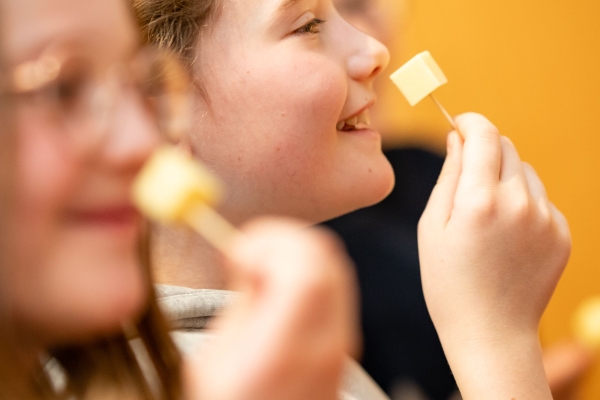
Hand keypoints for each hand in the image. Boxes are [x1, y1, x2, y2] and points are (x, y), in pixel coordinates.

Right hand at [184, 218, 359, 399]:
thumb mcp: (216, 358)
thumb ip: (244, 303)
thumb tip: (255, 258)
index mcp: (287, 348)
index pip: (306, 269)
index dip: (272, 242)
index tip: (237, 250)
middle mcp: (326, 343)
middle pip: (327, 257)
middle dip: (283, 238)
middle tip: (248, 253)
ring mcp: (342, 343)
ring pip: (334, 266)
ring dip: (297, 251)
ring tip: (261, 269)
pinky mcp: (345, 342)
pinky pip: (335, 286)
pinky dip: (310, 270)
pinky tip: (280, 286)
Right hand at [418, 113, 570, 398]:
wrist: (490, 332)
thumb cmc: (448, 282)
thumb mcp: (432, 227)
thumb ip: (448, 176)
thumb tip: (457, 138)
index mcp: (479, 201)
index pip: (484, 135)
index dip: (471, 121)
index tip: (460, 122)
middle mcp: (518, 204)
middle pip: (507, 148)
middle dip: (485, 150)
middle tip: (466, 178)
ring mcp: (545, 219)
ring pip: (524, 173)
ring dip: (504, 178)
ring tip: (486, 217)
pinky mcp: (562, 234)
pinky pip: (541, 200)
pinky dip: (523, 204)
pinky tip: (506, 236)